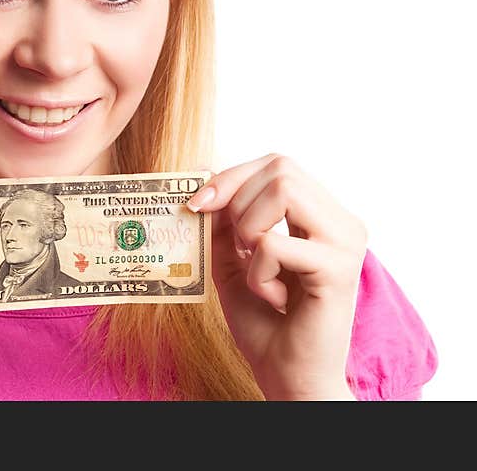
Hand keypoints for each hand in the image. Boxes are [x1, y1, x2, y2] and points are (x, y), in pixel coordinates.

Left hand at [187, 153, 367, 399]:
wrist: (289, 378)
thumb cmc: (265, 323)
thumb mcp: (231, 259)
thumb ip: (221, 219)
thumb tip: (200, 173)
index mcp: (321, 216)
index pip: (278, 164)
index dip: (232, 175)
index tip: (198, 204)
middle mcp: (341, 222)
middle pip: (281, 167)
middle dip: (237, 199)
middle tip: (236, 245)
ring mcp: (346, 242)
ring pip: (284, 190)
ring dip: (249, 229)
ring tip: (257, 268)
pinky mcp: (338, 268)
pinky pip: (274, 244)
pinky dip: (257, 271)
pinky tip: (273, 298)